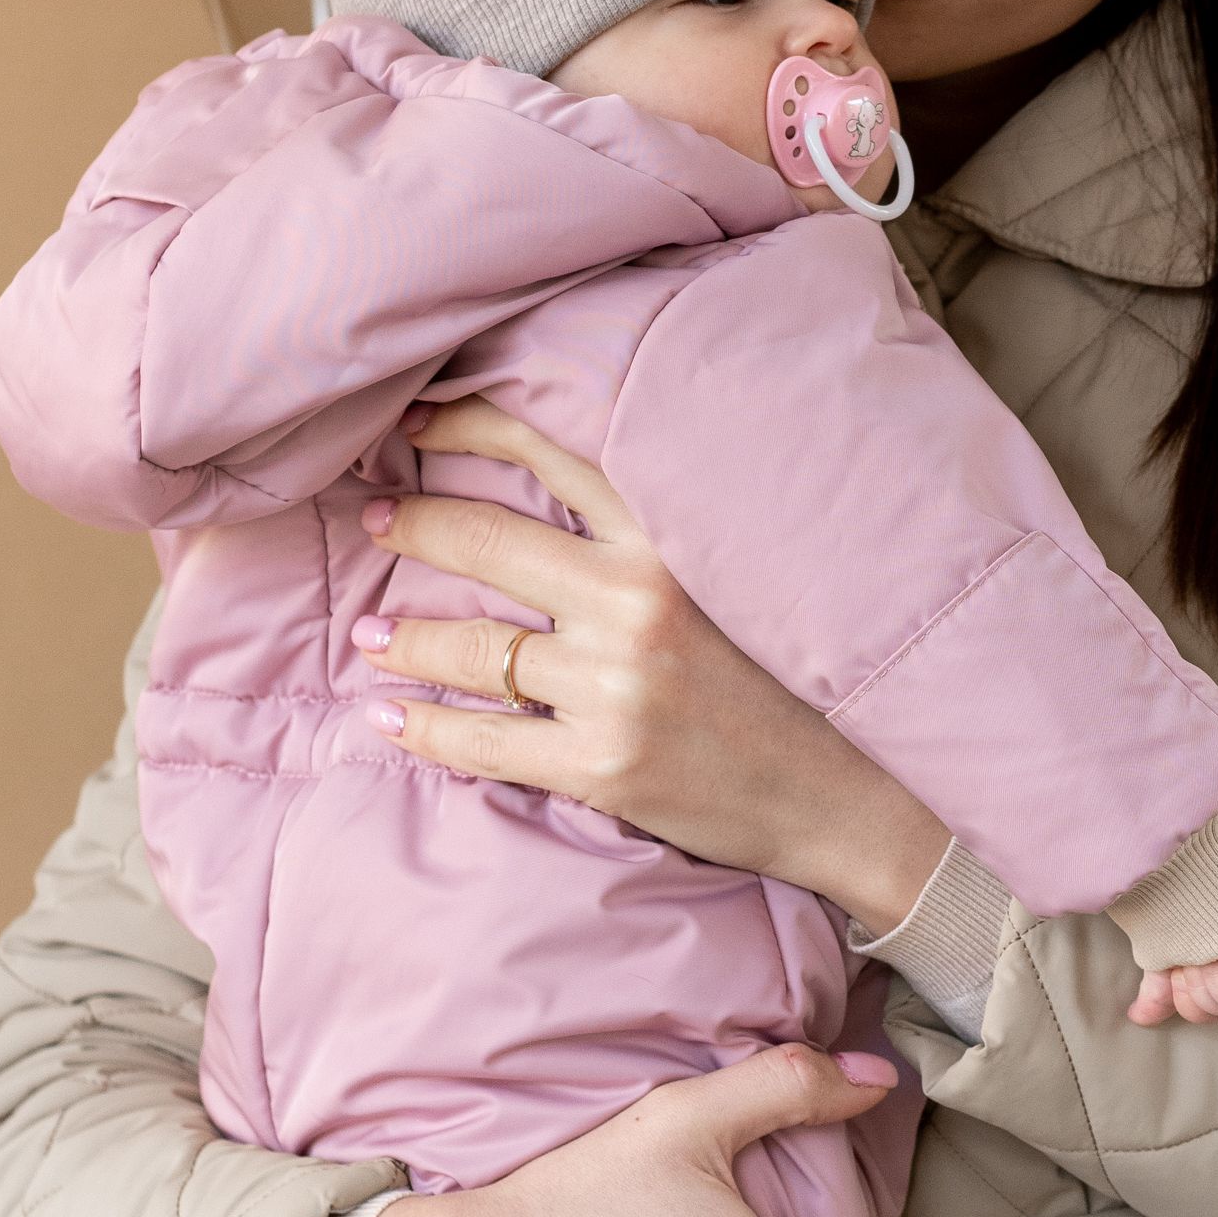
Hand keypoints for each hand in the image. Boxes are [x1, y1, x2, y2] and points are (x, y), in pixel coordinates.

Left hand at [354, 397, 946, 934]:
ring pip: (471, 648)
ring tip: (367, 636)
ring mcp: (615, 686)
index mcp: (671, 539)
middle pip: (485, 541)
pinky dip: (422, 728)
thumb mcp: (735, 580)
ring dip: (400, 639)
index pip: (548, 452)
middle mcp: (638, 600)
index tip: (413, 422)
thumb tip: (551, 497)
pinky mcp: (601, 764)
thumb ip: (651, 540)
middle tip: (373, 517)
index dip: (466, 425)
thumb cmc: (791, 681)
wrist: (850, 795)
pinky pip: (480, 741)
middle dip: (412, 524)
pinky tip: (387, 717)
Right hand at [1128, 903, 1217, 1027]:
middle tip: (1196, 951)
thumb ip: (1160, 988)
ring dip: (1212, 977)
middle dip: (1198, 984)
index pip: (1210, 1012)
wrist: (1188, 860)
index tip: (1185, 962)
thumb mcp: (1167, 951)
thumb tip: (1139, 1016)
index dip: (1189, 995)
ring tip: (1211, 942)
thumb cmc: (1179, 900)